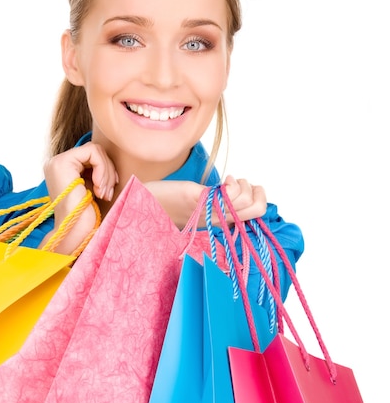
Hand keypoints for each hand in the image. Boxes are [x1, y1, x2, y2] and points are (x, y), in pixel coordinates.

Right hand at [40, 143, 117, 253]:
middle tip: (107, 192)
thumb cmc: (86, 213)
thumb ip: (95, 170)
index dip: (106, 168)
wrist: (76, 231)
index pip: (91, 154)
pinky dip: (102, 169)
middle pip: (95, 151)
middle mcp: (56, 162)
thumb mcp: (92, 186)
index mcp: (62, 168)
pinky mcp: (62, 163)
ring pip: (96, 150)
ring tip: (103, 193)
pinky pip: (93, 152)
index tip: (109, 187)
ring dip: (106, 173)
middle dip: (108, 171)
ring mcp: (57, 161)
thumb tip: (110, 156)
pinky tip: (98, 188)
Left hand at [144, 175, 265, 229]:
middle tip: (236, 184)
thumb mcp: (200, 206)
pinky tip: (222, 182)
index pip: (258, 214)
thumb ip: (218, 203)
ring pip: (244, 200)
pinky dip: (231, 185)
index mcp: (220, 220)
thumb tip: (238, 193)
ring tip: (229, 182)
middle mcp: (217, 218)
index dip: (259, 199)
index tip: (244, 189)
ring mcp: (208, 209)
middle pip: (257, 209)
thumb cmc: (170, 204)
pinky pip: (223, 197)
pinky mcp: (195, 199)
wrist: (143, 205)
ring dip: (242, 185)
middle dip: (254, 191)